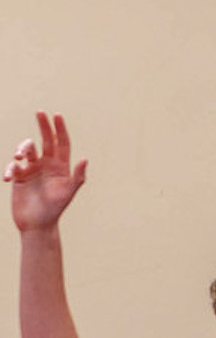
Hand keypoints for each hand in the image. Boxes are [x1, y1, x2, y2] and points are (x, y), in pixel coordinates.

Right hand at [4, 112, 86, 233]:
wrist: (38, 225)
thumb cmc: (55, 210)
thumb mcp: (68, 193)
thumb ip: (77, 177)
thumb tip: (85, 159)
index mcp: (60, 167)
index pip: (61, 144)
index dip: (60, 130)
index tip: (57, 116)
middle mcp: (47, 165)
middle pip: (45, 140)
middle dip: (43, 126)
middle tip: (40, 112)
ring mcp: (32, 170)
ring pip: (26, 150)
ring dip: (22, 148)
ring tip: (18, 156)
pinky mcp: (19, 177)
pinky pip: (13, 167)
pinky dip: (10, 169)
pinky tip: (9, 177)